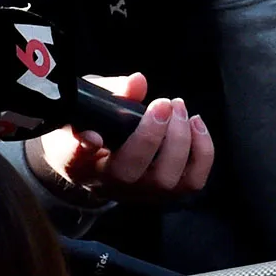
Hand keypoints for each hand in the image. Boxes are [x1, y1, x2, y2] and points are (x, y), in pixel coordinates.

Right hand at [25, 73, 214, 202]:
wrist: (102, 160)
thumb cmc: (95, 127)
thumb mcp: (93, 104)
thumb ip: (112, 92)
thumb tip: (137, 83)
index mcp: (77, 160)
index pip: (73, 158)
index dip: (83, 148)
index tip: (94, 136)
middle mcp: (107, 184)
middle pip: (129, 173)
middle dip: (152, 135)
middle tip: (163, 104)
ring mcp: (140, 192)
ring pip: (164, 180)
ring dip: (180, 141)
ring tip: (179, 109)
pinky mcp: (167, 192)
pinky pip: (192, 181)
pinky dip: (202, 151)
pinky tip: (195, 124)